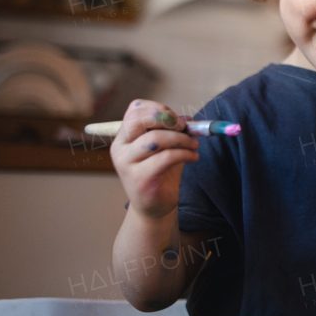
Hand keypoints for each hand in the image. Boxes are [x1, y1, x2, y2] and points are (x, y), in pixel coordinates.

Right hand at [110, 100, 199, 219]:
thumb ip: (173, 130)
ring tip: (195, 145)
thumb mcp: (166, 147)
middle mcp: (120, 148)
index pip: (135, 110)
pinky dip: (185, 153)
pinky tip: (193, 157)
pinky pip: (166, 157)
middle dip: (167, 119)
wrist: (155, 206)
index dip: (159, 109)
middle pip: (140, 121)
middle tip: (186, 128)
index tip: (178, 119)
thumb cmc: (161, 173)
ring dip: (181, 138)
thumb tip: (189, 118)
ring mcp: (127, 164)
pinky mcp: (140, 179)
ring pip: (154, 138)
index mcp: (124, 137)